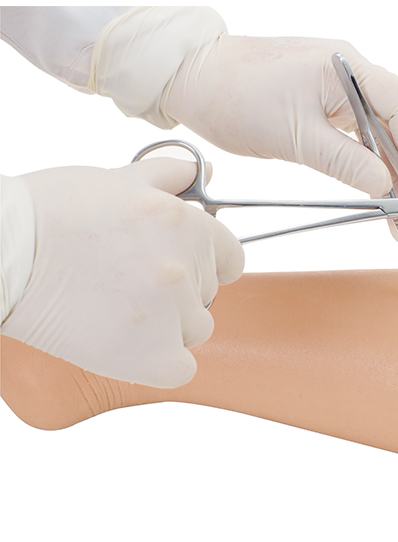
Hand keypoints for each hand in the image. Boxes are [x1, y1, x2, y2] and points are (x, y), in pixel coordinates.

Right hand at [0, 158, 243, 387]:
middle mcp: (184, 269)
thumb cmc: (49, 213)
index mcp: (186, 225)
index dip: (204, 262)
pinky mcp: (148, 357)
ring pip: (196, 329)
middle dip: (179, 289)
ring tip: (120, 309)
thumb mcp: (116, 179)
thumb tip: (203, 171)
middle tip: (129, 281)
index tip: (176, 264)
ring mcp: (170, 315)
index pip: (230, 258)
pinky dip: (160, 362)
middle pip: (207, 293)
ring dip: (169, 325)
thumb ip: (170, 175)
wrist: (1, 253)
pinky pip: (182, 370)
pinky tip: (129, 345)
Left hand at [160, 35, 397, 233]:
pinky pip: (365, 135)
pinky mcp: (329, 103)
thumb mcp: (293, 136)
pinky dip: (376, 165)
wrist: (195, 78)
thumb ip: (344, 160)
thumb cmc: (235, 96)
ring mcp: (342, 88)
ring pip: (387, 132)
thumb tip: (385, 186)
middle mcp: (352, 72)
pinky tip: (383, 193)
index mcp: (347, 68)